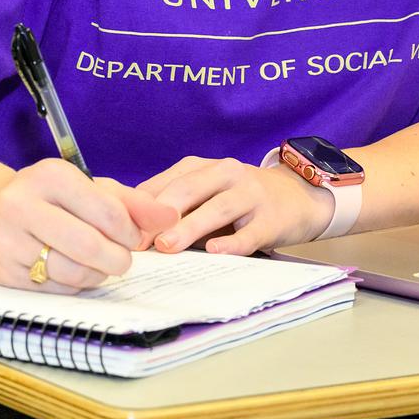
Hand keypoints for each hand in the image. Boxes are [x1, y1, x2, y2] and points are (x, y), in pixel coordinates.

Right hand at [0, 159, 178, 291]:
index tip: (135, 238)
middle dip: (117, 259)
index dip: (130, 232)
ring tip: (101, 265)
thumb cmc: (48, 198)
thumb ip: (132, 202)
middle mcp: (23, 204)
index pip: (107, 211)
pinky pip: (54, 288)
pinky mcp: (2, 271)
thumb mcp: (88, 188)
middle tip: (124, 260)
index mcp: (50, 175)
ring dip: (97, 275)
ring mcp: (8, 239)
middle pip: (89, 245)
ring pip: (71, 272)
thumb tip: (171, 217)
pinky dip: (74, 285)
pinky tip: (74, 271)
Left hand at [137, 156, 335, 256]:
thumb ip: (176, 205)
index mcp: (205, 167)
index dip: (143, 205)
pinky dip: (232, 242)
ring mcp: (251, 194)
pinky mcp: (271, 218)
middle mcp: (227, 173)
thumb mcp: (208, 192)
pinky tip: (217, 251)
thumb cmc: (240, 199)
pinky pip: (249, 232)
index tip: (120, 229)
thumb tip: (131, 230)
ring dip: (190, 227)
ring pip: (218, 208)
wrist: (297, 196)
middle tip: (139, 238)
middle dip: (162, 213)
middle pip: (189, 188)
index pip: (168, 182)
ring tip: (168, 245)